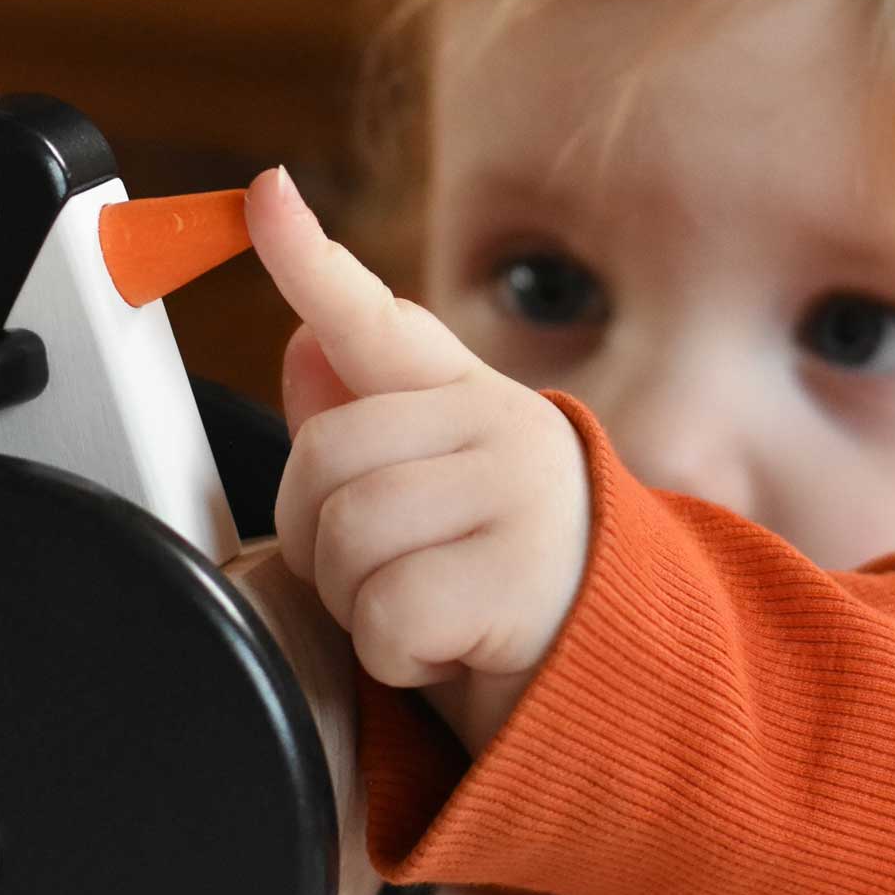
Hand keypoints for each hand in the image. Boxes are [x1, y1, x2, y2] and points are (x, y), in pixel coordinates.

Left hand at [244, 167, 590, 755]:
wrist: (630, 697)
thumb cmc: (513, 602)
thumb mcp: (435, 511)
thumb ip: (368, 431)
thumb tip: (299, 340)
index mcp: (472, 402)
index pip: (376, 319)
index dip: (307, 257)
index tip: (265, 196)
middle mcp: (505, 427)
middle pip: (324, 459)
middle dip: (325, 545)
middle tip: (394, 583)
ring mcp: (522, 495)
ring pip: (348, 537)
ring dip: (361, 607)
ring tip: (432, 621)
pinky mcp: (524, 578)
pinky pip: (388, 612)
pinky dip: (398, 657)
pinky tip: (453, 654)